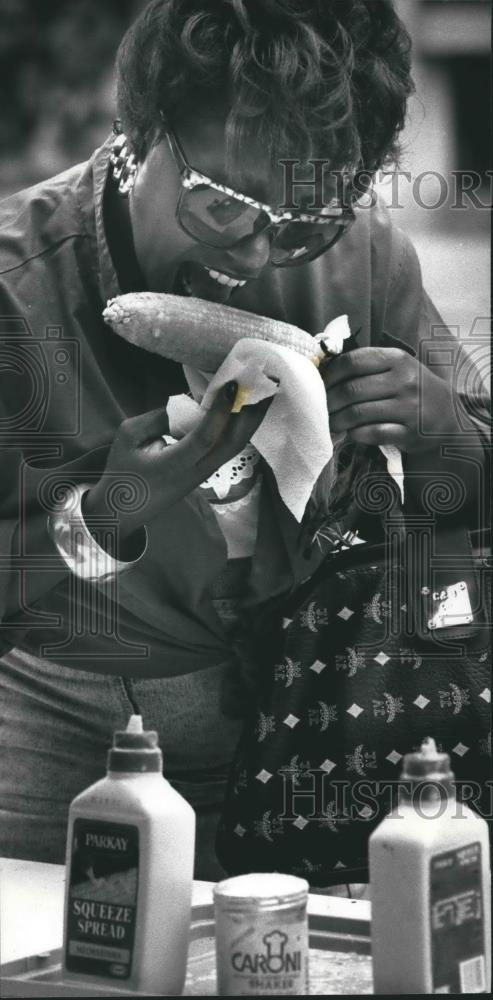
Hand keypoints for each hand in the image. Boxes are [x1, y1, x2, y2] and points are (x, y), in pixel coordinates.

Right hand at [84, 381, 271, 539]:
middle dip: (249, 414)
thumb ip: (157, 419)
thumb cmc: (123, 471)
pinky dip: (240, 428)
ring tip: (264, 394)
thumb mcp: (129, 437)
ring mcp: (204, 474)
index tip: (231, 385)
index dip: (220, 412)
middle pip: (232, 444)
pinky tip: (246, 410)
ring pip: (235, 448)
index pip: (205, 437)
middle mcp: (196, 472)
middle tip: (262, 384)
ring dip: (250, 421)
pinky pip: (228, 449)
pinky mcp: (205, 473)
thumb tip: (185, 405)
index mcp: (173, 464)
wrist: (123, 510)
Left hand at [321, 347, 458, 452]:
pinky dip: (355, 434)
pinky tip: (351, 432)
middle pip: (351, 390)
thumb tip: (324, 371)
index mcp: (396, 359)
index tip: (320, 384)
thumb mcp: (397, 367)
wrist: (447, 415)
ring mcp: (408, 408)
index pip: (352, 362)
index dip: (330, 375)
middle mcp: (404, 381)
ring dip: (337, 420)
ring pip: (358, 413)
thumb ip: (367, 365)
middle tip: (322, 409)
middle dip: (329, 402)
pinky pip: (372, 433)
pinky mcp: (409, 432)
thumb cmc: (412, 388)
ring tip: (331, 423)